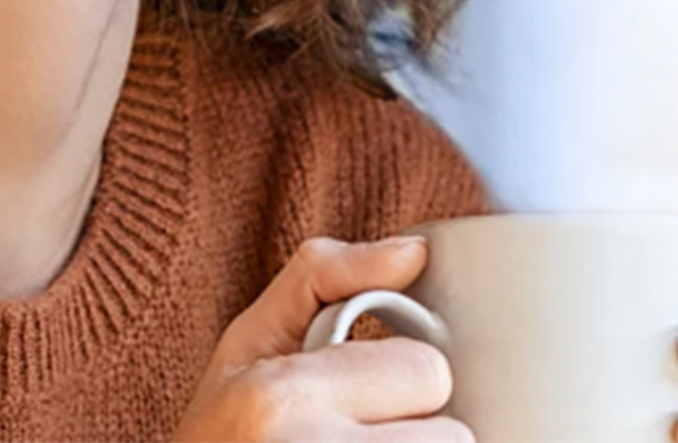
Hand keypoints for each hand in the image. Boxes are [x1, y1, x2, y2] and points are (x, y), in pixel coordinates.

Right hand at [169, 235, 470, 440]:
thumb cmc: (224, 430)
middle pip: (453, 436)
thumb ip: (325, 276)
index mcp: (283, 397)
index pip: (425, 370)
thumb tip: (414, 253)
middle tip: (358, 437)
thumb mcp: (251, 342)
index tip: (357, 398)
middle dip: (415, 431)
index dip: (397, 381)